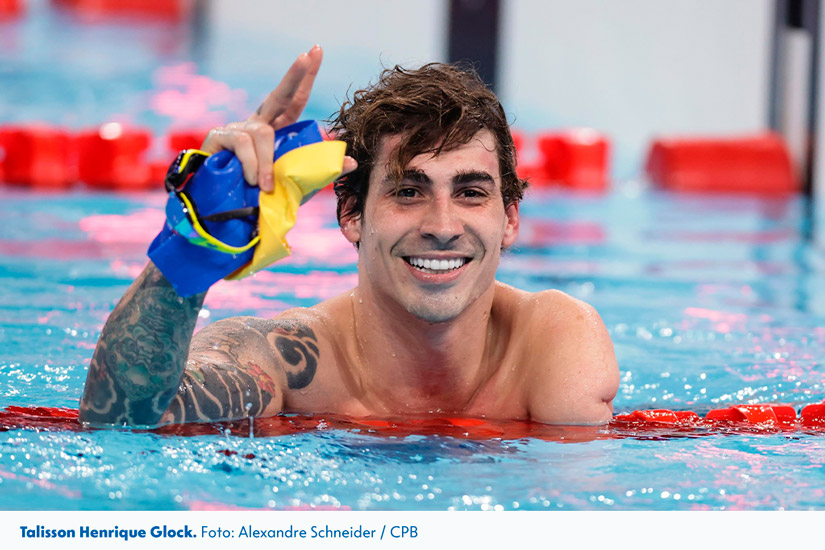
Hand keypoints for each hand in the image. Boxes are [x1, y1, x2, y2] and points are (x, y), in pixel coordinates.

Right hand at [200, 45, 356, 191]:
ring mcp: (238, 129)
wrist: (223, 213)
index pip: (294, 100)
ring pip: (263, 134)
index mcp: (276, 131)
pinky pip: (244, 145)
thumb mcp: (295, 184)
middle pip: (279, 95)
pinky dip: (252, 165)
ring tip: (265, 186)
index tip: (316, 50)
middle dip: (294, 75)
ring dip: (267, 163)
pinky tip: (251, 180)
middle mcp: (257, 124)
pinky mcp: (219, 137)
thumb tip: (353, 161)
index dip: (304, 77)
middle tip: (307, 56)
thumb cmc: (260, 197)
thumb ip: (320, 171)